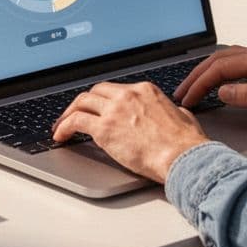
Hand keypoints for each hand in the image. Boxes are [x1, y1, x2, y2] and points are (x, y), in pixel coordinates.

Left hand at [51, 82, 207, 182]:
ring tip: (61, 126)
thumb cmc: (185, 143)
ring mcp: (114, 110)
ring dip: (68, 113)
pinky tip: (61, 136)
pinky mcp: (104, 129)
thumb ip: (171, 111)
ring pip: (81, 102)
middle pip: (95, 92)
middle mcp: (127, 95)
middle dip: (83, 103)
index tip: (97, 109)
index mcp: (145, 90)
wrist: (182, 157)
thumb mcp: (182, 116)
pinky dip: (64, 127)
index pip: (115, 89)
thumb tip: (171, 113)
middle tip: (75, 114)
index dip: (102, 100)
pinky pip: (76, 121)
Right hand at [174, 45, 246, 122]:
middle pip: (220, 59)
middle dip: (197, 75)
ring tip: (194, 86)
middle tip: (182, 92)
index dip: (200, 83)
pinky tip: (220, 81)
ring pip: (229, 59)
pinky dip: (223, 71)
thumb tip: (222, 91)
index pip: (220, 68)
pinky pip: (240, 63)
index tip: (188, 97)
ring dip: (209, 72)